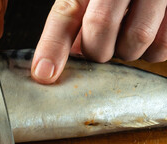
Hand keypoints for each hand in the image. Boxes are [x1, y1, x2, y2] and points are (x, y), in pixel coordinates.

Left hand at [32, 0, 166, 83]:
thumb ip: (74, 20)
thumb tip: (64, 58)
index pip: (66, 15)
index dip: (52, 46)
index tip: (43, 73)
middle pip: (100, 28)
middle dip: (96, 49)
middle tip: (98, 46)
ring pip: (136, 41)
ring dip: (125, 51)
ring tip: (124, 36)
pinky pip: (162, 48)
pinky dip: (150, 52)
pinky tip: (146, 36)